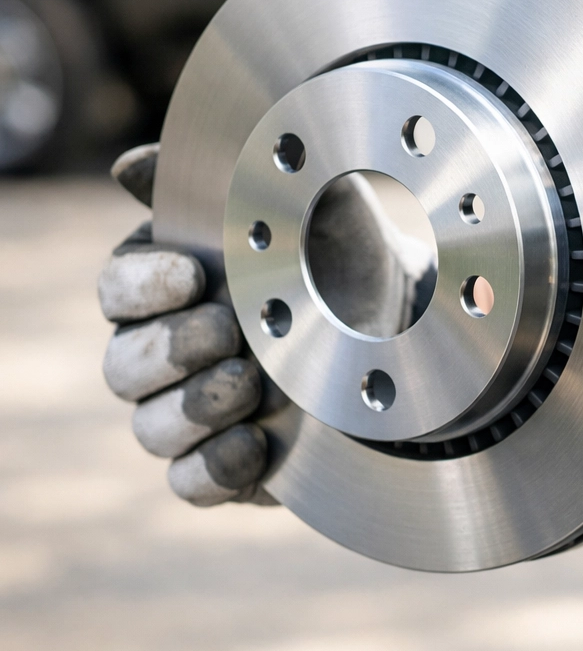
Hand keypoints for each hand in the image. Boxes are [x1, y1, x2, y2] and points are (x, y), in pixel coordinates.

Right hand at [98, 144, 429, 505]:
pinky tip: (256, 445)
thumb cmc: (331, 262)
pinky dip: (217, 468)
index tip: (194, 274)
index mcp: (163, 291)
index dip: (145, 286)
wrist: (396, 334)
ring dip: (195, 407)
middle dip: (171, 350)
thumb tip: (130, 168)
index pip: (117, 290)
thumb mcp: (287, 213)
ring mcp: (190, 418)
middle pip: (123, 366)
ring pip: (151, 428)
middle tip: (227, 330)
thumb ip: (208, 189)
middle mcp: (163, 358)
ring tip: (248, 384)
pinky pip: (191, 483)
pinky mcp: (223, 469)